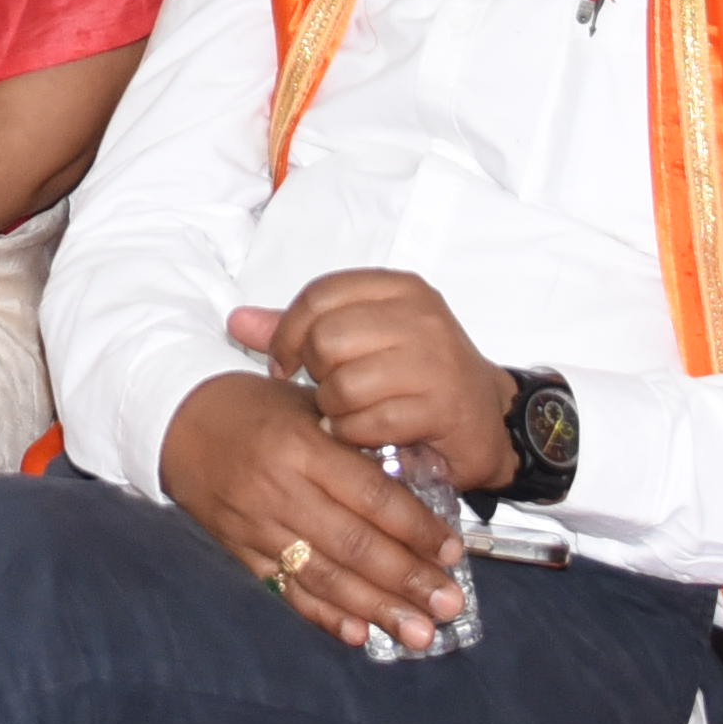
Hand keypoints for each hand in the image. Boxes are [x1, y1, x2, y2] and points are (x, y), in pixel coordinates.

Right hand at [157, 370, 469, 652]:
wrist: (176, 420)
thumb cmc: (252, 407)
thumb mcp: (306, 406)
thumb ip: (355, 442)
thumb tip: (420, 481)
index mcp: (301, 446)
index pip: (371, 496)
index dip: (416, 528)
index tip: (452, 551)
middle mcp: (280, 490)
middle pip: (354, 544)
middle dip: (407, 580)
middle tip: (448, 606)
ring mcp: (257, 526)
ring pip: (325, 576)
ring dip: (376, 609)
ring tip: (418, 633)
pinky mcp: (240, 551)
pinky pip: (287, 590)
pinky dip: (325, 615)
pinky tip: (359, 634)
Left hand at [242, 273, 515, 488]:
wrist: (486, 419)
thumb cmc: (417, 376)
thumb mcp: (362, 339)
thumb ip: (299, 328)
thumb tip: (236, 321)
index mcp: (397, 288)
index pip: (319, 296)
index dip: (288, 334)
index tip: (285, 365)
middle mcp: (419, 316)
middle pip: (327, 339)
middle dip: (317, 375)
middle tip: (330, 393)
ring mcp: (434, 360)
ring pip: (344, 384)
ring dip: (336, 410)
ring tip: (350, 415)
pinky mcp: (441, 405)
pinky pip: (370, 422)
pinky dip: (356, 434)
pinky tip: (364, 435)